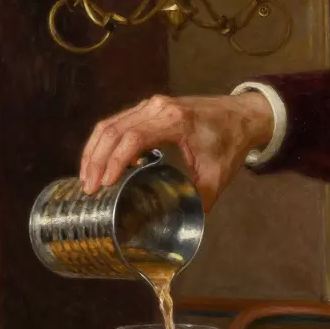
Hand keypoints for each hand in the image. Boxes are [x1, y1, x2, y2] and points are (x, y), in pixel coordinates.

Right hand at [78, 92, 274, 210]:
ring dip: (95, 151)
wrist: (241, 115)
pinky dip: (105, 143)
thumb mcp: (217, 175)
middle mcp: (158, 108)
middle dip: (97, 160)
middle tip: (89, 188)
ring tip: (88, 178)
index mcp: (174, 121)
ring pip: (110, 124)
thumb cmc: (230, 142)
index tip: (105, 185)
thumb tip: (181, 223)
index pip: (133, 138)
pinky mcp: (148, 108)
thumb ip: (199, 199)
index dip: (114, 161)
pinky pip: (117, 122)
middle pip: (114, 130)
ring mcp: (151, 105)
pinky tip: (102, 164)